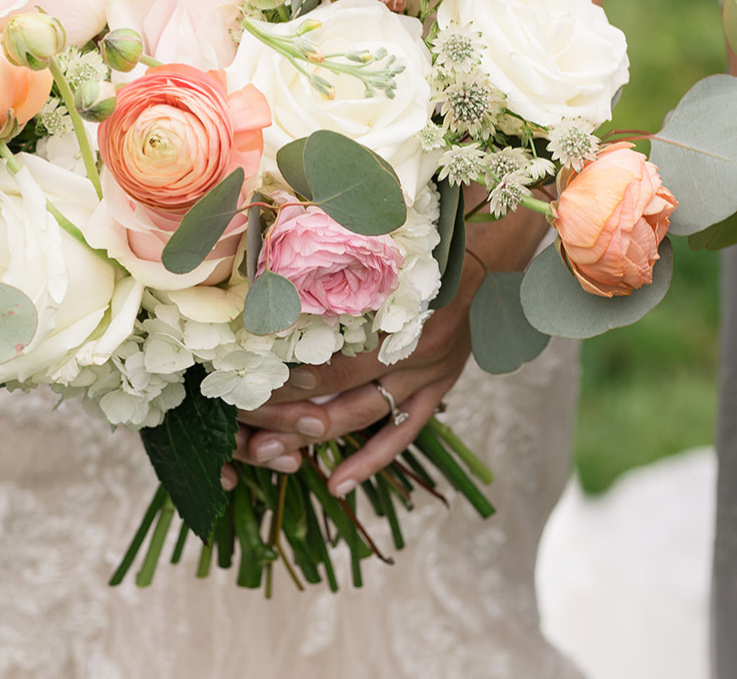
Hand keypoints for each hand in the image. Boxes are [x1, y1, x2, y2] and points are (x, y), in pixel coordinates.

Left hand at [230, 197, 547, 494]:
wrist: (490, 259)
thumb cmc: (429, 251)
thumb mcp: (386, 259)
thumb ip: (342, 278)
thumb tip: (282, 293)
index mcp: (396, 319)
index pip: (331, 363)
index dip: (287, 380)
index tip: (246, 387)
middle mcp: (410, 355)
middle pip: (338, 396)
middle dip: (289, 416)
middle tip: (246, 433)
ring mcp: (426, 377)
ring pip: (362, 418)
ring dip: (315, 437)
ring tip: (273, 457)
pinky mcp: (437, 390)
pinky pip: (402, 434)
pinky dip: (371, 460)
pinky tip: (339, 484)